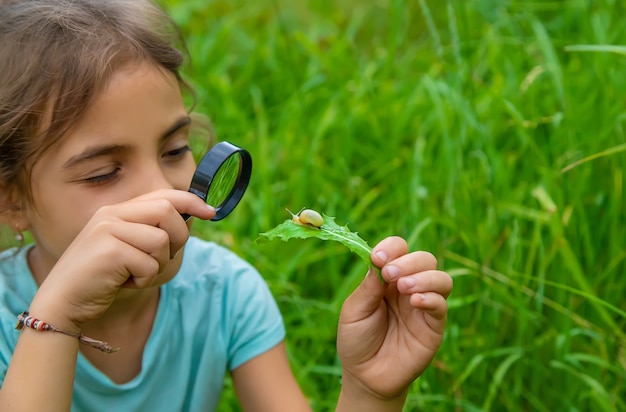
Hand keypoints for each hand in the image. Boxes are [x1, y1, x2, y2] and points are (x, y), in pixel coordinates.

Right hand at [29, 189, 214, 330]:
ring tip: (133, 273)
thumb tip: (191, 217)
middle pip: (167, 211)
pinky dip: (144, 280)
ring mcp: (108, 231)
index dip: (191, 201)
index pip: (162, 194)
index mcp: (117, 211)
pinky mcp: (109, 252)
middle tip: (161, 258)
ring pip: (161, 241)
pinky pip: (149, 264)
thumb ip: (151, 231)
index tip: (210, 212)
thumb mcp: (128, 248)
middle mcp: (111, 215)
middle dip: (177, 237)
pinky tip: (123, 282)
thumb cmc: (102, 278)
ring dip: (156, 265)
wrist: (62, 302)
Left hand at [337, 236, 451, 401]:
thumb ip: (369, 287)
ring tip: (404, 287)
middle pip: (424, 259)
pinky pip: (442, 305)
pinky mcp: (433, 326)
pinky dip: (431, 297)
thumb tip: (379, 261)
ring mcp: (423, 306)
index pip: (399, 250)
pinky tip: (414, 301)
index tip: (378, 257)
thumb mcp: (354, 310)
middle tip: (390, 274)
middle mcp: (408, 288)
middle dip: (409, 261)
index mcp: (387, 279)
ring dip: (424, 276)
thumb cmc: (356, 340)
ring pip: (440, 278)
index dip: (391, 248)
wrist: (365, 376)